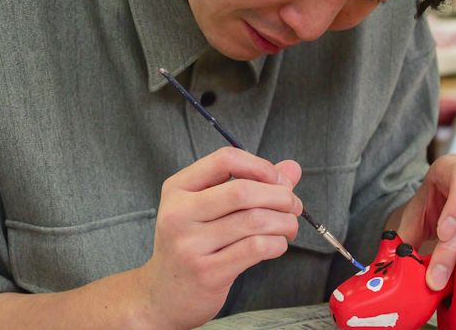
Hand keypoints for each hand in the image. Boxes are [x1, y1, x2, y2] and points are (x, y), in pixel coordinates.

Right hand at [137, 147, 302, 328]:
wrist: (161, 296)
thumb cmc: (191, 244)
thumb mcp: (207, 207)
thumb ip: (249, 183)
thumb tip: (292, 168)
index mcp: (178, 188)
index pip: (225, 159)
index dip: (261, 166)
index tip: (279, 181)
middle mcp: (179, 213)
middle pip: (243, 191)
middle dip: (280, 196)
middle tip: (294, 205)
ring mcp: (191, 244)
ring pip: (254, 220)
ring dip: (284, 222)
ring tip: (289, 226)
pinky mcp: (208, 272)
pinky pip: (255, 248)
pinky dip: (277, 243)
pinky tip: (277, 244)